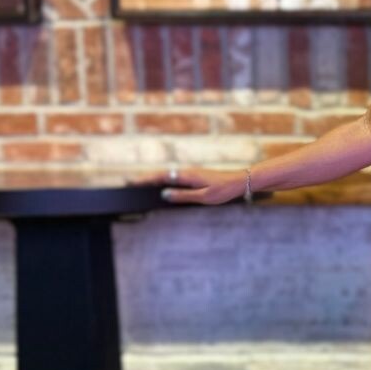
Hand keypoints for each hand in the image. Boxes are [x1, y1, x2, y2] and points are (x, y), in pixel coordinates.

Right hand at [128, 166, 246, 204]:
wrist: (239, 182)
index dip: (146, 180)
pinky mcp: (195, 176)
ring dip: (155, 179)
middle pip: (162, 175)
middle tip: (131, 184)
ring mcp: (191, 173)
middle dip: (146, 179)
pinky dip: (166, 181)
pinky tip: (164, 187)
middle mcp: (186, 172)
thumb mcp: (203, 197)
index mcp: (186, 176)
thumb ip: (183, 196)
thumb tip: (164, 194)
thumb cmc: (223, 190)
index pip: (161, 177)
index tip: (132, 182)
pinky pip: (176, 178)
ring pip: (169, 176)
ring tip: (142, 186)